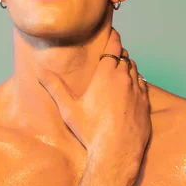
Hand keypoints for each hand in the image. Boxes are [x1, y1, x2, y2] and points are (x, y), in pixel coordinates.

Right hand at [36, 28, 150, 163]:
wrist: (116, 152)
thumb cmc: (91, 130)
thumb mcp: (69, 109)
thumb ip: (55, 87)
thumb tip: (40, 72)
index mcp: (107, 74)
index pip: (114, 47)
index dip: (113, 38)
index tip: (112, 33)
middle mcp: (125, 78)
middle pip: (125, 58)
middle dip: (119, 54)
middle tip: (112, 54)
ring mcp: (138, 92)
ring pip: (135, 71)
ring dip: (128, 68)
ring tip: (121, 70)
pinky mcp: (146, 105)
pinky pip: (143, 86)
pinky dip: (137, 83)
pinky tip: (132, 89)